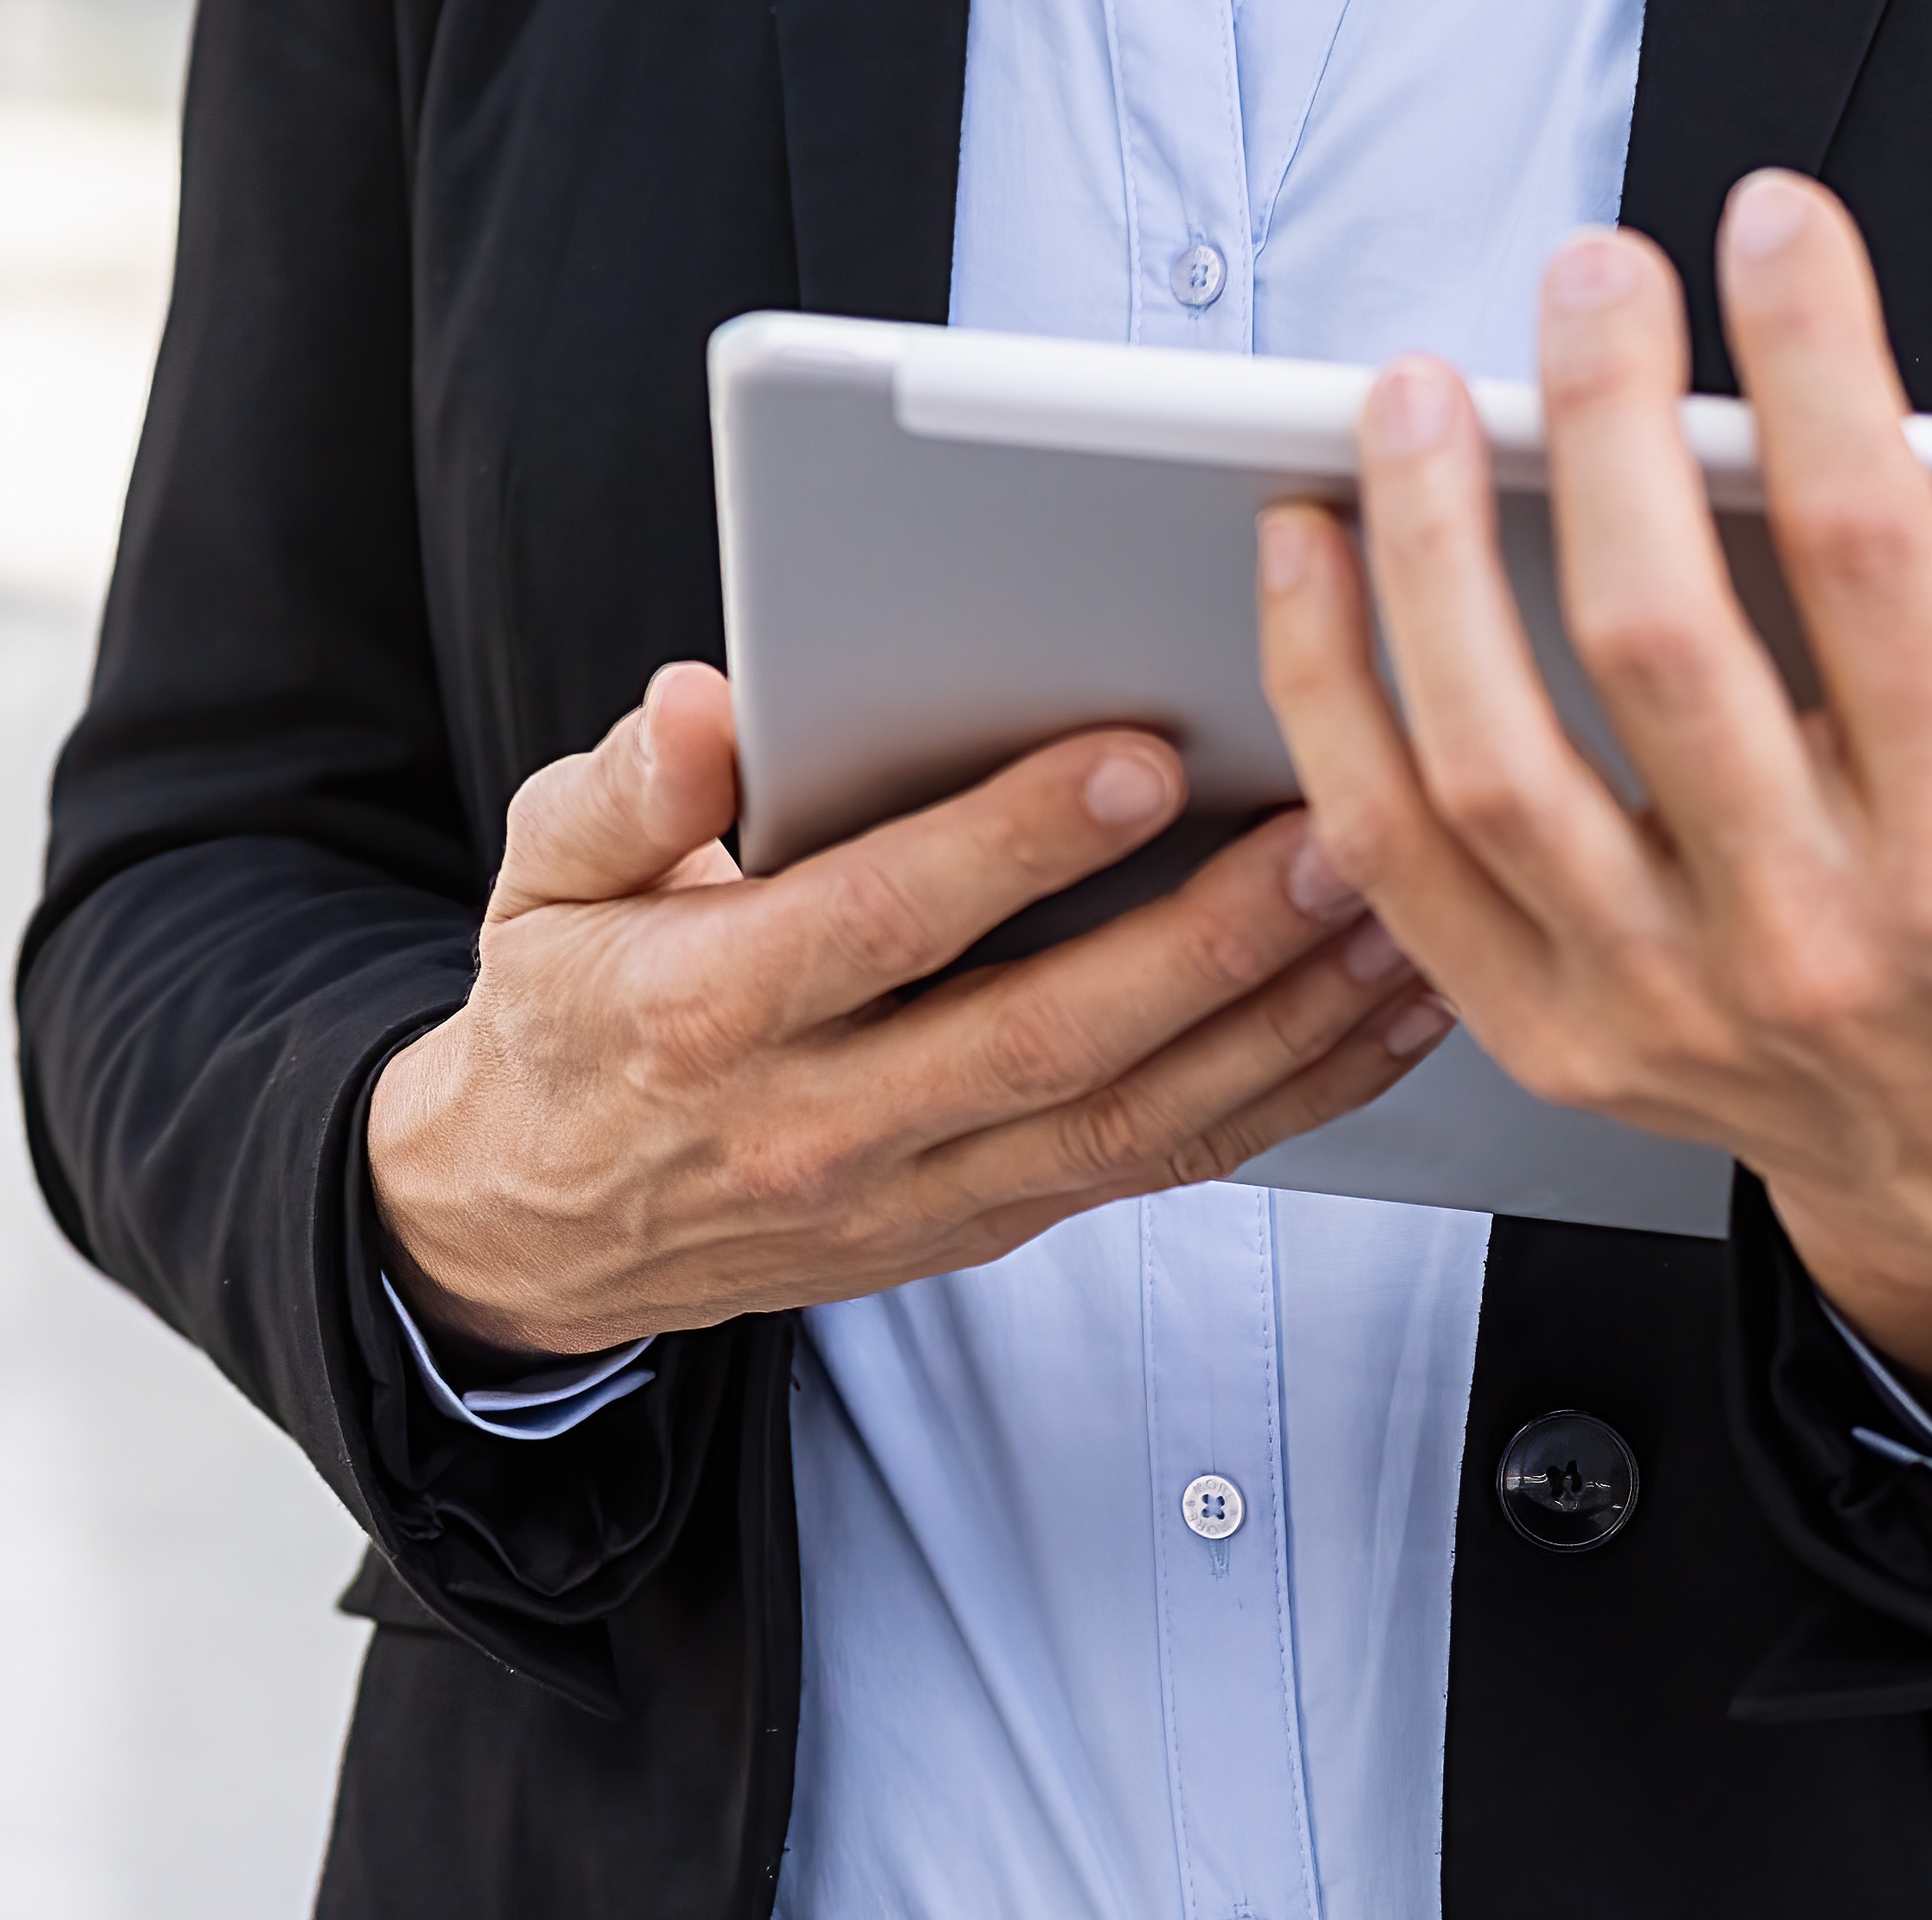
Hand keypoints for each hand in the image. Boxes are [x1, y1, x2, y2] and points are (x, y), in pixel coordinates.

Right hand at [361, 665, 1447, 1362]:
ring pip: (1130, 1121)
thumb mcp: (537, 879)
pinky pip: (1156, 1168)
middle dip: (1207, 939)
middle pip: (1046, 1038)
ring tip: (1394, 918)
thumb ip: (620, 788)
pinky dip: (1284, 1098)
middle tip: (1331, 835)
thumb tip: (700, 706)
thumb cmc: (565, 1018)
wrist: (539, 1224)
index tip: (1135, 757)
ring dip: (1280, 1026)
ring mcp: (917, 1193)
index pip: (884, 922)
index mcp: (707, 1012)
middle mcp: (823, 1123)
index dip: (1013, 845)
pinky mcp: (983, 1224)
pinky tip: (1374, 1022)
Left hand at [1254, 174, 1931, 1423]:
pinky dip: (1327, 696)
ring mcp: (1660, 995)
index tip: (1771, 223)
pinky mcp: (1544, 1032)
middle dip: (1607, 422)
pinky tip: (1309, 553)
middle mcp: (1815, 934)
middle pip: (1657, 638)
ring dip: (1426, 551)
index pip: (1875, 555)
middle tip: (1591, 270)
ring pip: (1490, 756)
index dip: (1816, 363)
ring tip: (1415, 392)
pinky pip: (1392, 855)